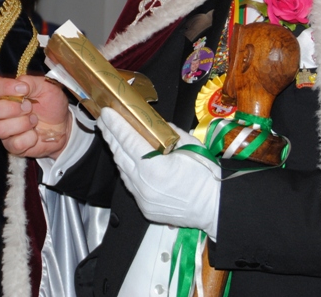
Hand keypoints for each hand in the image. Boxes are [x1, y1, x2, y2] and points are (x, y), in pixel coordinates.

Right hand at [0, 75, 71, 158]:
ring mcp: (4, 130)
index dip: (4, 88)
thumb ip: (31, 82)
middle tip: (28, 107)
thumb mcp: (46, 86)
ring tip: (34, 120)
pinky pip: (14, 143)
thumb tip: (20, 85)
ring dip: (22, 123)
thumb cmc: (51, 103)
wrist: (64, 125)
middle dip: (10, 108)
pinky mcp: (12, 145)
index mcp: (6, 93)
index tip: (24, 89)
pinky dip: (29, 138)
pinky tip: (35, 134)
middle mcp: (0, 111)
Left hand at [98, 108, 220, 237]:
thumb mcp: (190, 146)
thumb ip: (168, 133)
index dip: (115, 124)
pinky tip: (124, 158)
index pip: (128, 140)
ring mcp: (142, 198)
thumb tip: (154, 125)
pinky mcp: (145, 208)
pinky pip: (130, 184)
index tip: (106, 112)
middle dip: (110, 134)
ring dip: (116, 151)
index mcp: (155, 167)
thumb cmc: (207, 175)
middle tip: (104, 119)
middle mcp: (144, 184)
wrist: (216, 208)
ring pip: (122, 170)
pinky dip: (126, 169)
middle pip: (119, 154)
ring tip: (111, 135)